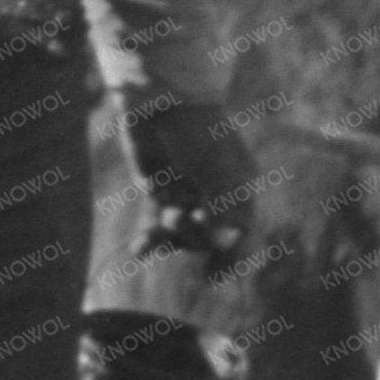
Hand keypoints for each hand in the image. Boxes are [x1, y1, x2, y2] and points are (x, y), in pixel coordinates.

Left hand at [120, 92, 255, 266]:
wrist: (161, 101)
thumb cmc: (200, 134)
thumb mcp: (220, 175)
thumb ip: (229, 215)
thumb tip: (230, 252)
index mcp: (240, 189)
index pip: (240, 236)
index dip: (229, 260)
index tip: (213, 278)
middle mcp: (214, 195)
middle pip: (207, 240)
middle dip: (194, 238)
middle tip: (181, 217)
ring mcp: (186, 194)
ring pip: (180, 236)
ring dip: (170, 238)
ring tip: (163, 223)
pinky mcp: (158, 191)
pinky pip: (155, 226)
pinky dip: (148, 241)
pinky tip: (138, 253)